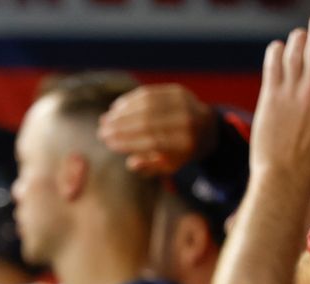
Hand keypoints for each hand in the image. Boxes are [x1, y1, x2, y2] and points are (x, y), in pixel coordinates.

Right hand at [98, 83, 212, 175]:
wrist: (207, 129)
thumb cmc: (181, 152)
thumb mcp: (169, 167)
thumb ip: (150, 167)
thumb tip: (131, 162)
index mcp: (186, 144)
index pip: (151, 142)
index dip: (127, 142)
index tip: (108, 143)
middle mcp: (188, 121)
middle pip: (147, 122)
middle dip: (120, 127)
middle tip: (101, 132)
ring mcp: (184, 103)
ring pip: (146, 105)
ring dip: (122, 113)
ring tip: (105, 120)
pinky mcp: (178, 91)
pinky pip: (150, 93)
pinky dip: (130, 100)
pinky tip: (116, 108)